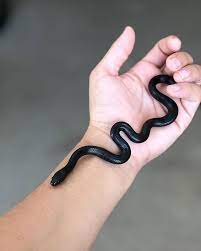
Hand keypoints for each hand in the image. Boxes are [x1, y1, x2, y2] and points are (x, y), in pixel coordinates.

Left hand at [86, 26, 200, 174]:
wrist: (113, 138)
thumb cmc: (105, 111)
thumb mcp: (103, 75)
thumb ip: (118, 52)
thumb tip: (129, 31)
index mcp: (143, 75)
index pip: (163, 54)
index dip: (169, 45)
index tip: (172, 43)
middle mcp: (158, 86)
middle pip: (181, 63)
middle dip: (181, 58)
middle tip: (171, 64)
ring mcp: (169, 100)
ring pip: (193, 78)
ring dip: (191, 71)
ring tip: (176, 75)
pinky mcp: (179, 115)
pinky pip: (196, 96)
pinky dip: (190, 89)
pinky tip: (173, 91)